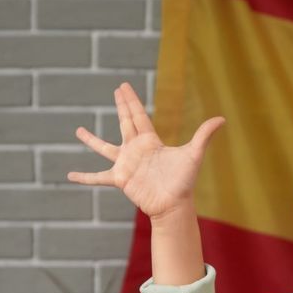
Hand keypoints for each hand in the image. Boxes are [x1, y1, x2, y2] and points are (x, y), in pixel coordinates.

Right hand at [68, 82, 224, 220]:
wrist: (174, 204)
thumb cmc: (184, 182)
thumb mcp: (193, 155)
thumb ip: (204, 135)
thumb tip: (222, 118)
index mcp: (150, 141)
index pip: (138, 115)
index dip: (131, 100)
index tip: (123, 87)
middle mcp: (136, 150)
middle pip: (125, 122)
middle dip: (121, 106)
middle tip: (116, 90)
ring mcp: (126, 164)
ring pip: (105, 147)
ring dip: (92, 140)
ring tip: (78, 131)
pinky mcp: (120, 179)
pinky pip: (98, 177)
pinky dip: (85, 177)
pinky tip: (70, 176)